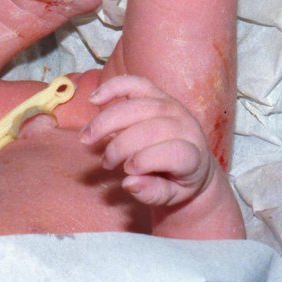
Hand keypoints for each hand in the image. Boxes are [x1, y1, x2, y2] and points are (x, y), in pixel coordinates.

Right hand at [79, 75, 221, 207]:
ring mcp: (173, 107)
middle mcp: (187, 126)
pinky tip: (94, 99)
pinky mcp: (160, 95)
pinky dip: (114, 87)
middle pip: (150, 128)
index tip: (125, 172)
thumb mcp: (170, 197)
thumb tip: (128, 183)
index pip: (172, 152)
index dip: (146, 161)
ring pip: (139, 106)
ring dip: (107, 121)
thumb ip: (152, 193)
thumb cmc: (179, 183)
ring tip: (87, 138)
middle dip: (121, 146)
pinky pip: (137, 84)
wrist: (194, 164)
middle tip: (105, 163)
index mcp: (194, 155)